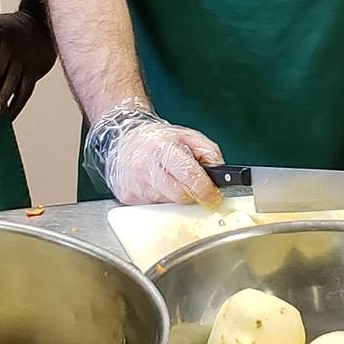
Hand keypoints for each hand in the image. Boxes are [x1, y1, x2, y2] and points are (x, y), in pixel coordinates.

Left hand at [0, 10, 56, 120]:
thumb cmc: (8, 30)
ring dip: (4, 99)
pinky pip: (25, 92)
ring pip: (14, 83)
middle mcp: (12, 48)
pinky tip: (8, 117)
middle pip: (1, 69)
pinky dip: (16, 105)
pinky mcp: (34, 72)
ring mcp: (24, 61)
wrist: (42, 26)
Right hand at [84, 105, 224, 204]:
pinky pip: (154, 208)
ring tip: (172, 181)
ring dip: (176, 198)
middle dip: (193, 196)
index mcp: (163, 149)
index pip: (189, 176)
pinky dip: (162, 201)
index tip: (214, 197)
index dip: (205, 190)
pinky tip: (158, 186)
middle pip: (179, 196)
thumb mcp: (188, 136)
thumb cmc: (158, 140)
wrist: (123, 140)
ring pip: (168, 205)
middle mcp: (146, 167)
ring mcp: (135, 185)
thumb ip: (208, 153)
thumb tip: (220, 176)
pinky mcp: (127, 198)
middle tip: (196, 190)